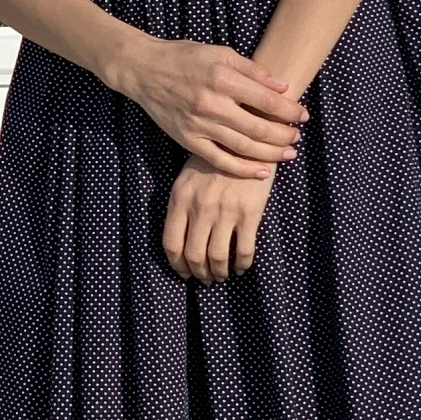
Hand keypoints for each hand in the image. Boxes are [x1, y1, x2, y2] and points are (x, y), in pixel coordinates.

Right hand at [119, 35, 306, 177]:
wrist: (144, 70)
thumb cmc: (185, 57)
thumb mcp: (221, 54)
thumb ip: (253, 71)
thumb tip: (283, 87)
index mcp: (222, 79)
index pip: (268, 101)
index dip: (290, 111)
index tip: (303, 115)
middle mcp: (212, 104)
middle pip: (259, 128)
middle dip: (284, 135)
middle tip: (297, 137)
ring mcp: (199, 125)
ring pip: (244, 147)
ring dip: (271, 153)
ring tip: (288, 153)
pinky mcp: (188, 140)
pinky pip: (220, 161)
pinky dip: (244, 169)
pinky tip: (263, 171)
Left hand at [164, 162, 272, 280]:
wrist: (247, 141)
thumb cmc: (216, 159)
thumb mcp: (188, 177)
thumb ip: (182, 205)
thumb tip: (181, 238)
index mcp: (180, 199)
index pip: (171, 243)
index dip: (177, 265)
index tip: (185, 273)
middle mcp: (200, 207)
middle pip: (193, 255)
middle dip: (199, 274)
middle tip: (206, 279)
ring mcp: (225, 211)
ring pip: (217, 257)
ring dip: (219, 273)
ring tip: (222, 276)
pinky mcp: (249, 213)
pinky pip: (244, 249)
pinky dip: (242, 265)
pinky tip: (241, 267)